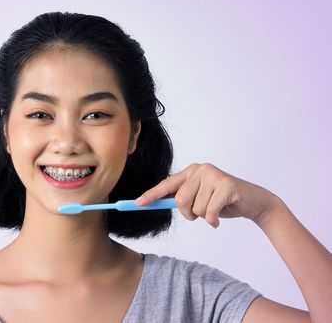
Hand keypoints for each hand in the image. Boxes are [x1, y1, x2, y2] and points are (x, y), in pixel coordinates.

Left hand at [134, 163, 281, 227]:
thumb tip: (155, 203)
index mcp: (190, 172)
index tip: (137, 203)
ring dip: (204, 217)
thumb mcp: (198, 199)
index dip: (151, 195)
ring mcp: (213, 175)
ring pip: (195, 208)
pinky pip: (209, 212)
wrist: (252, 202)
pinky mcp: (226, 185)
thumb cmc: (222, 202)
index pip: (166, 185)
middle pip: (180, 201)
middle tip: (201, 215)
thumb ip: (180, 198)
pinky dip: (213, 220)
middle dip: (189, 214)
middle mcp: (200, 169)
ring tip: (215, 211)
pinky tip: (221, 217)